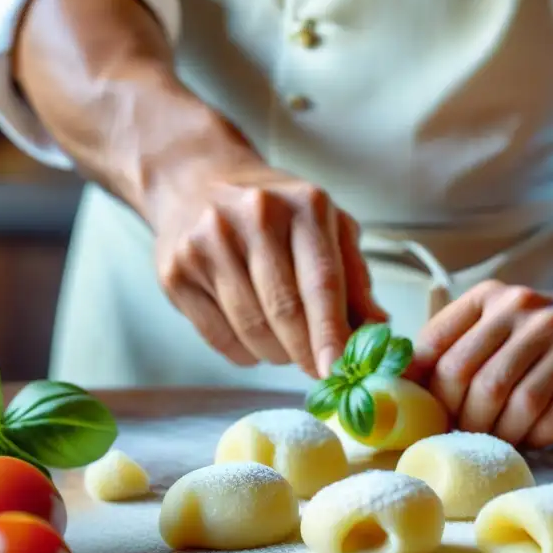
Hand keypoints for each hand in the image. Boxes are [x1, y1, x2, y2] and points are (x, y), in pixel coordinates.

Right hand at [143, 123, 385, 377]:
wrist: (196, 181)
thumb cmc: (275, 212)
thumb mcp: (327, 228)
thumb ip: (355, 279)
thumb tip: (377, 332)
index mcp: (303, 205)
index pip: (321, 282)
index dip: (331, 333)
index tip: (338, 370)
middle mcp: (254, 217)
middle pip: (284, 311)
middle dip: (306, 353)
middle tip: (318, 369)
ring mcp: (208, 243)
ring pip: (251, 330)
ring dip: (276, 353)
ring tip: (285, 344)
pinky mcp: (176, 272)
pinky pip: (219, 338)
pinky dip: (244, 352)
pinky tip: (253, 337)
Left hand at [407, 280, 552, 447]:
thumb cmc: (537, 331)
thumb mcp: (494, 318)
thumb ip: (452, 342)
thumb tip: (400, 384)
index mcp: (490, 296)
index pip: (437, 344)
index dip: (422, 387)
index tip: (421, 412)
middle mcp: (525, 311)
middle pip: (473, 380)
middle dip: (461, 418)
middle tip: (462, 433)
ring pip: (514, 404)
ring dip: (499, 432)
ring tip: (496, 439)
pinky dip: (535, 436)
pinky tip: (530, 437)